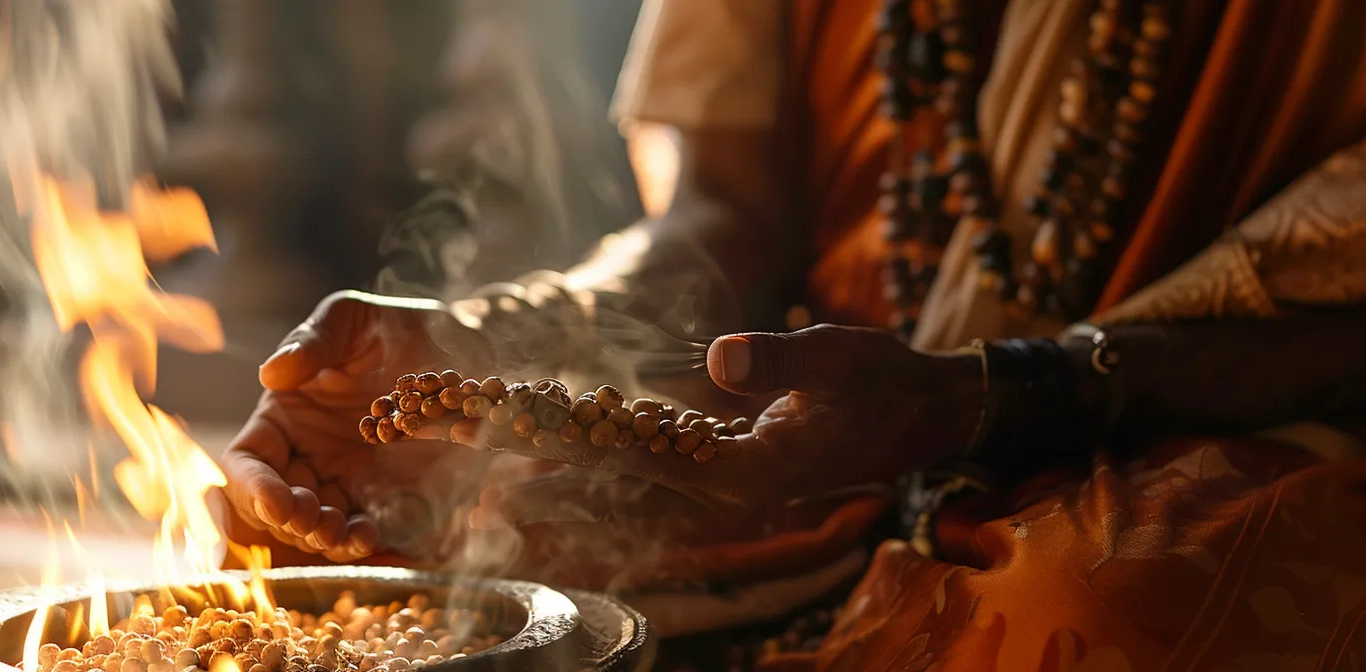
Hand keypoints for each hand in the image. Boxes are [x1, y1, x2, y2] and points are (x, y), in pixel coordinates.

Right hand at [219, 290, 494, 560]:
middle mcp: (307, 454)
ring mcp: (345, 478)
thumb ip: (313, 341)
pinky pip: (364, 525)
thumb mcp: (350, 318)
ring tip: (344, 535)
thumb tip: (272, 374)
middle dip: (292, 522)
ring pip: (317, 525)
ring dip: (324, 539)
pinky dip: (360, 540)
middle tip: (317, 522)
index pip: (248, 462)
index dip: (254, 487)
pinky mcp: (385, 493)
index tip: (278, 501)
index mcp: (283, 416)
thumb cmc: (391, 324)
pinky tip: (370, 537)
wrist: (456, 341)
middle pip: (278, 506)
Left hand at [491, 325, 985, 509]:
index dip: (563, 432)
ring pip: (610, 473)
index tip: (497, 414)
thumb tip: (722, 360)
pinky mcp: (712, 472)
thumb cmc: (883, 382)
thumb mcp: (844, 357)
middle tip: (445, 423)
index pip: (633, 453)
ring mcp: (713, 487)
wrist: (919, 417)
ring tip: (462, 426)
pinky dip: (582, 449)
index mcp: (743, 474)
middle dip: (528, 447)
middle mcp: (718, 492)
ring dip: (542, 452)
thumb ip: (784, 360)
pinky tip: (535, 429)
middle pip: (604, 471)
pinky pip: (635, 465)